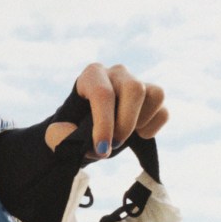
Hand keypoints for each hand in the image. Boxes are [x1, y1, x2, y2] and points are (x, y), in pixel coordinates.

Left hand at [45, 64, 167, 157]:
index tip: (101, 148)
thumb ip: (62, 136)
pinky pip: (163, 111)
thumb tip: (89, 143)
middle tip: (113, 144)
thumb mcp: (56, 133)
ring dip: (141, 122)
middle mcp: (116, 73)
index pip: (103, 94)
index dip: (104, 123)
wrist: (84, 129)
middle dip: (126, 123)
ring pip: (155, 94)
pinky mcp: (152, 98)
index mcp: (91, 76)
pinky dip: (153, 128)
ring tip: (126, 135)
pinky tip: (138, 135)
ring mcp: (138, 82)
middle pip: (135, 89)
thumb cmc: (70, 128)